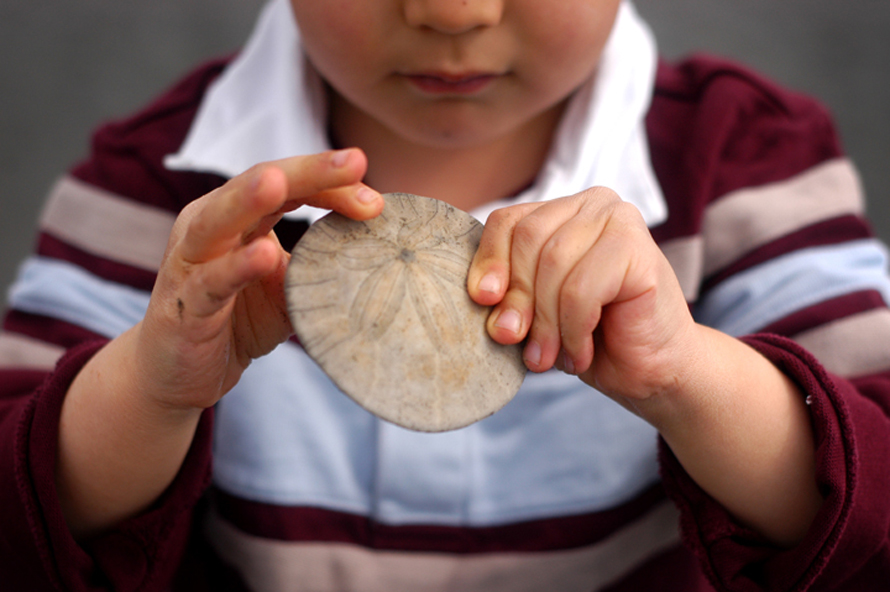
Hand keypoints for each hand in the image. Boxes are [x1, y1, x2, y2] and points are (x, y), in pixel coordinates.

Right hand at [136, 148, 382, 410]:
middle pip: (259, 185)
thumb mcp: (286, 288)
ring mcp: (191, 263)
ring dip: (248, 198)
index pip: (289, 185)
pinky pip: (211, 282)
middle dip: (308, 171)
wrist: (177, 374)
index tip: (377, 202)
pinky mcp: (184, 305)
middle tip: (357, 161)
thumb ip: (319, 265)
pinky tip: (263, 254)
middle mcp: (209, 226)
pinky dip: (236, 267)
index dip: (331, 184)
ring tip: (281, 182)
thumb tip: (380, 255)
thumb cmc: (235, 320)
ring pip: (219, 221)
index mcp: (238, 216)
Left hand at [468, 187, 822, 545]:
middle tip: (513, 342)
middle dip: (517, 298)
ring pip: (553, 264)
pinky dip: (573, 330)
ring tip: (547, 358)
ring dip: (544, 322)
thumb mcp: (537, 312)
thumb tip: (480, 296)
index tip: (482, 301)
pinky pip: (581, 289)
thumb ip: (510, 294)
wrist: (654, 372)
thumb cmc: (592, 339)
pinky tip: (580, 353)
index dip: (488, 262)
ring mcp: (620, 220)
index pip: (508, 221)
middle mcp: (593, 204)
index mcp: (563, 211)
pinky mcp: (641, 249)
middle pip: (527, 239)